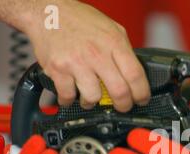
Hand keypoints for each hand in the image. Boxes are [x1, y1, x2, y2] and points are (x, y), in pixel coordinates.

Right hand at [24, 0, 149, 110]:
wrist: (47, 10)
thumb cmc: (80, 20)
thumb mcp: (112, 29)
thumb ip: (123, 50)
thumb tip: (134, 74)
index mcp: (114, 43)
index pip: (136, 75)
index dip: (141, 93)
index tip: (141, 100)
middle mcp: (97, 53)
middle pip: (119, 91)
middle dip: (123, 105)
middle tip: (122, 106)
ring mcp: (76, 62)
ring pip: (93, 97)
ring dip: (93, 103)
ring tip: (91, 98)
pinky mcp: (58, 69)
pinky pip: (68, 96)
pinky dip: (69, 101)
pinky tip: (71, 95)